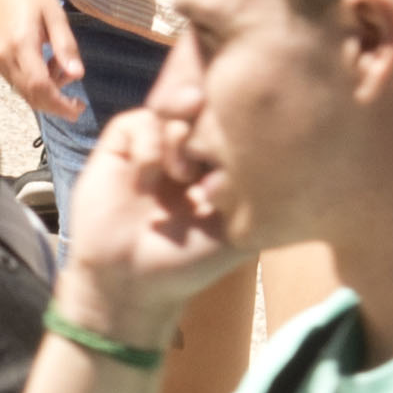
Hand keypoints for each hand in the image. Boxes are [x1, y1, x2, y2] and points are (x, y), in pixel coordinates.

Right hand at [0, 0, 89, 122]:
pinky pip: (16, 82)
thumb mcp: (55, 15)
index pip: (41, 88)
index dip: (61, 105)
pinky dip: (34, 83)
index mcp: (21, 45)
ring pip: (23, 92)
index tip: (78, 108)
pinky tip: (45, 64)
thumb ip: (66, 47)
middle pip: (31, 96)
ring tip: (59, 65)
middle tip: (76, 98)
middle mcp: (4, 56)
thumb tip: (77, 75)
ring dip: (46, 91)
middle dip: (56, 104)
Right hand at [54, 95, 247, 348]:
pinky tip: (152, 173)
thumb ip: (251, 197)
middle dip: (206, 113)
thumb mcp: (235, 234)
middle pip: (198, 110)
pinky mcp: (118, 150)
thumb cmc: (187, 265)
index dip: (236, 123)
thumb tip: (274, 157)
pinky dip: (148, 142)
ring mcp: (151, 151)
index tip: (246, 131)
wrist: (131, 282)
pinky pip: (135, 123)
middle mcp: (184, 156)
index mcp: (215, 172)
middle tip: (210, 132)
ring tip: (182, 167)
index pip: (229, 130)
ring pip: (168, 111)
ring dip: (178, 130)